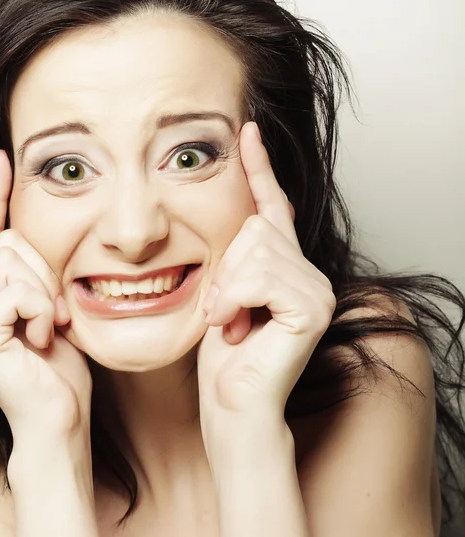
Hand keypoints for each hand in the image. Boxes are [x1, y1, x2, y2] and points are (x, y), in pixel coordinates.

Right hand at [0, 150, 91, 447]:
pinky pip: (17, 290)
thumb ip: (38, 274)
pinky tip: (38, 342)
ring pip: (15, 262)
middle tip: (55, 318)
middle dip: (47, 275)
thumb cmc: (61, 366)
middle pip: (13, 241)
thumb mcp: (55, 307)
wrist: (60, 416)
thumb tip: (29, 235)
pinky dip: (40, 312)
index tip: (2, 158)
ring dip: (46, 297)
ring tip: (47, 332)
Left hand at [197, 122, 335, 449]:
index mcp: (283, 264)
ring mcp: (315, 288)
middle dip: (225, 268)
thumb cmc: (222, 356)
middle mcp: (307, 270)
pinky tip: (237, 328)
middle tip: (225, 310)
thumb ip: (234, 256)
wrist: (233, 406)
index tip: (246, 130)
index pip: (271, 203)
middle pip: (253, 226)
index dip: (257, 167)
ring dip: (227, 288)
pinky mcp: (312, 306)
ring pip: (255, 248)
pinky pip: (259, 274)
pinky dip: (235, 300)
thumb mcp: (221, 292)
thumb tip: (243, 218)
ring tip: (231, 322)